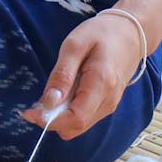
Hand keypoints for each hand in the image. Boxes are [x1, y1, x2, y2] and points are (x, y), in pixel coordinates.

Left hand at [23, 9, 154, 139]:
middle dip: (51, 120)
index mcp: (101, 85)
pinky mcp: (107, 105)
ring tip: (54, 91)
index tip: (29, 111)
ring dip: (60, 116)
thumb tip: (48, 103)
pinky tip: (65, 93)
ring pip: (78, 126)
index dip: (49, 121)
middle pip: (74, 128)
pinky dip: (69, 112)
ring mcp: (109, 106)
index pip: (75, 119)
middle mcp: (108, 102)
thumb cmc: (103, 34)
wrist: (132, 33)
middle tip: (38, 100)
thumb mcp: (75, 45)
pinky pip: (84, 117)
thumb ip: (62, 74)